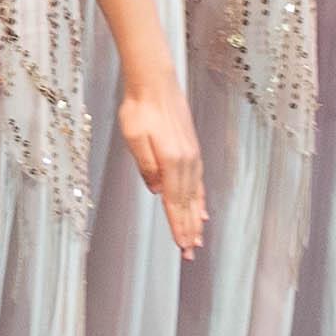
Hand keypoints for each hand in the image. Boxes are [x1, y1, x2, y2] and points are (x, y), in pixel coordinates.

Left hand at [118, 76, 208, 254]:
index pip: (174, 202)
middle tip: (191, 253)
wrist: (155, 82)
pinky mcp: (191, 149)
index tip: (183, 247)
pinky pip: (198, 181)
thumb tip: (156, 190)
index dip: (178, 226)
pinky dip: (200, 198)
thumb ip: (146, 165)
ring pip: (195, 195)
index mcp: (171, 161)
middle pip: (187, 203)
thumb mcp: (133, 136)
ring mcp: (192, 155)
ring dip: (196, 218)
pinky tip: (202, 207)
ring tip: (198, 237)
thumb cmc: (139, 108)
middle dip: (189, 229)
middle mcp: (186, 161)